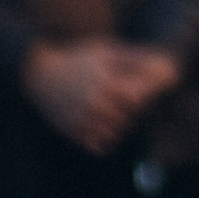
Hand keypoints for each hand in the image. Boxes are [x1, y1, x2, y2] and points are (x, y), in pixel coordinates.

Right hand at [20, 39, 181, 154]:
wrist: (40, 75)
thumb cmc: (76, 59)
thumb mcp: (104, 51)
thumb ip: (131, 57)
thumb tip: (158, 59)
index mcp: (105, 83)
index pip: (137, 100)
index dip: (143, 98)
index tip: (140, 93)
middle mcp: (94, 104)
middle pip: (129, 119)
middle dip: (134, 113)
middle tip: (131, 105)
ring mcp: (83, 121)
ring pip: (115, 134)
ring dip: (121, 126)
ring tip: (117, 114)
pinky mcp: (73, 133)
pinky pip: (99, 146)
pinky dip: (105, 139)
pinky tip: (104, 125)